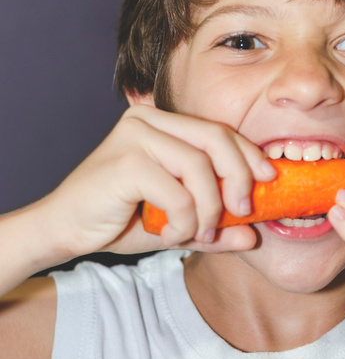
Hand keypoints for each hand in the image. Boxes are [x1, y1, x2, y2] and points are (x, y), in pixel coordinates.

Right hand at [40, 105, 275, 258]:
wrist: (62, 230)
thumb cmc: (116, 219)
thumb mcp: (175, 224)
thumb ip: (212, 227)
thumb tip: (253, 238)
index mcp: (160, 123)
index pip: (218, 130)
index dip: (248, 154)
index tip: (268, 179)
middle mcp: (147, 120)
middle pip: (216, 139)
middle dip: (238, 178)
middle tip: (242, 212)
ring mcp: (134, 136)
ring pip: (199, 168)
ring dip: (208, 210)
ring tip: (197, 233)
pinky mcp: (125, 161)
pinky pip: (178, 193)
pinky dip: (183, 221)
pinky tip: (170, 234)